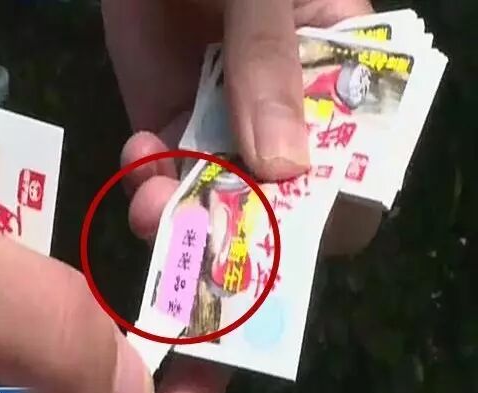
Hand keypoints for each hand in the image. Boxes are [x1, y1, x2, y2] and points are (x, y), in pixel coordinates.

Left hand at [104, 0, 382, 255]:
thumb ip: (268, 61)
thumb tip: (282, 165)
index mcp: (336, 79)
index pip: (355, 165)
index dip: (332, 208)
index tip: (291, 223)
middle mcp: (283, 116)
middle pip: (280, 199)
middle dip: (244, 223)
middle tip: (208, 232)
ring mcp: (224, 123)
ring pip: (215, 196)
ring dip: (182, 213)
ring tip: (152, 204)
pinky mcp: (171, 122)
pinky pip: (164, 172)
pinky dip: (146, 180)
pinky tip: (138, 152)